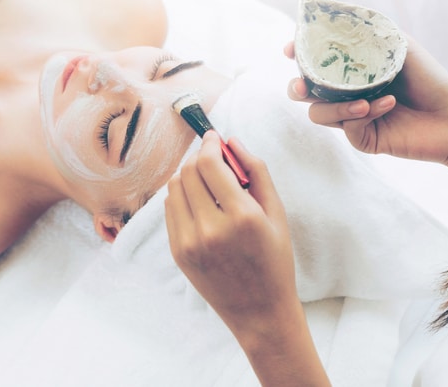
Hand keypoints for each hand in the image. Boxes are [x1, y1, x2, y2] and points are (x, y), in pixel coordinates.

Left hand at [165, 131, 296, 325]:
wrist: (259, 311)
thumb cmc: (275, 261)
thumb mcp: (277, 214)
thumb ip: (256, 171)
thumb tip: (232, 141)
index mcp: (241, 217)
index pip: (210, 164)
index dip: (209, 143)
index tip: (214, 137)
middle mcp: (211, 229)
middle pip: (189, 171)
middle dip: (199, 156)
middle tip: (213, 157)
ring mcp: (189, 242)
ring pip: (174, 187)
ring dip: (188, 175)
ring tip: (207, 180)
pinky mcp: (177, 252)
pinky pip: (170, 209)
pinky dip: (182, 196)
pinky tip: (199, 201)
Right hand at [284, 37, 447, 187]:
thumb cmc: (431, 80)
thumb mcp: (402, 47)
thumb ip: (376, 33)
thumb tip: (345, 16)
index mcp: (350, 71)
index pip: (313, 63)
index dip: (297, 55)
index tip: (290, 49)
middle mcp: (345, 94)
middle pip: (303, 93)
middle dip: (297, 87)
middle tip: (303, 86)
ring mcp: (351, 118)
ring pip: (318, 114)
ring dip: (337, 107)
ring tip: (364, 102)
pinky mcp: (362, 139)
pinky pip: (348, 128)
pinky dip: (365, 114)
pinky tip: (387, 105)